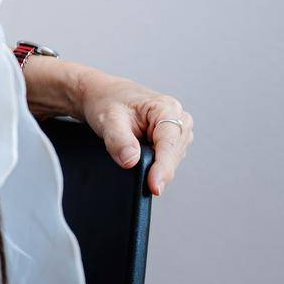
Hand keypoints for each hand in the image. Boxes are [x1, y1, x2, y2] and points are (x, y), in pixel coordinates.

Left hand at [71, 66, 194, 196]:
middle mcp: (179, 119)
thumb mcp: (108, 119)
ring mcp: (177, 132)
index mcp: (167, 108)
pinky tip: (139, 162)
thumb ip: (119, 140)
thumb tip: (131, 162)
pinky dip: (153, 164)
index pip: (169, 144)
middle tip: (135, 175)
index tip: (155, 187)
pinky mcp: (172, 141)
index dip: (163, 168)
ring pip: (171, 160)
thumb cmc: (107, 102)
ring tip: (132, 158)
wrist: (104, 95)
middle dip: (157, 169)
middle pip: (173, 155)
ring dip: (155, 166)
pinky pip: (166, 159)